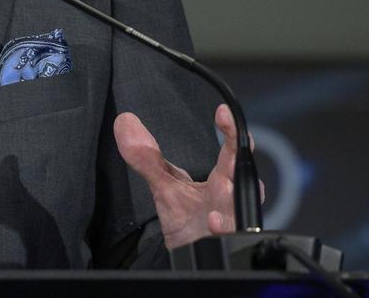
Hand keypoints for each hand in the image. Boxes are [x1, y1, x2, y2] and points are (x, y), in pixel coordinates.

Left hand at [113, 103, 260, 249]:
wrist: (185, 256)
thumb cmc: (185, 217)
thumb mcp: (163, 184)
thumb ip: (146, 157)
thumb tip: (123, 122)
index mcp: (221, 179)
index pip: (232, 150)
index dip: (230, 131)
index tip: (222, 111)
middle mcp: (230, 198)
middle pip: (244, 178)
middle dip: (239, 165)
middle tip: (232, 153)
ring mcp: (231, 222)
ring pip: (241, 210)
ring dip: (232, 202)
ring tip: (220, 195)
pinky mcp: (226, 243)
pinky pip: (230, 237)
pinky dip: (224, 230)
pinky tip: (213, 223)